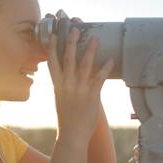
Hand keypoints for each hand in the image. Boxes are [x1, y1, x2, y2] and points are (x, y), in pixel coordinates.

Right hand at [46, 18, 113, 142]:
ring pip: (84, 65)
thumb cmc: (67, 119)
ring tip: (95, 38)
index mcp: (58, 86)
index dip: (53, 47)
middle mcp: (67, 85)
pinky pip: (99, 78)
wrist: (72, 135)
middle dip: (71, 42)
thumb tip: (69, 78)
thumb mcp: (61, 100)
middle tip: (74, 28)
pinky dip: (105, 68)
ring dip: (90, 50)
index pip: (52, 63)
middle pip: (68, 59)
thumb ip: (65, 87)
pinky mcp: (92, 96)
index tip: (54, 34)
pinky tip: (110, 59)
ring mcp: (79, 90)